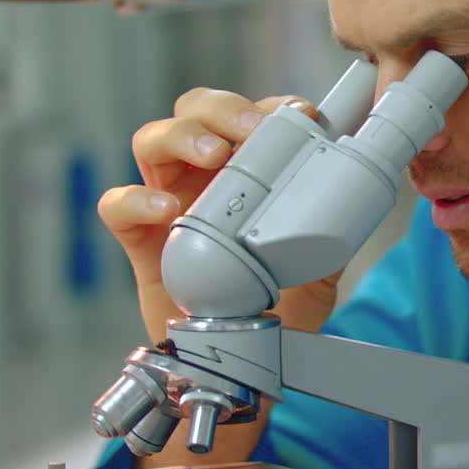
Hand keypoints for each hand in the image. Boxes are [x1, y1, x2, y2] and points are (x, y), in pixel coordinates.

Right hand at [98, 88, 342, 343]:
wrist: (246, 361)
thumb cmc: (278, 307)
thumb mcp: (320, 272)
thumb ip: (331, 241)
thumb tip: (351, 209)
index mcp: (249, 172)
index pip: (251, 116)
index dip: (271, 107)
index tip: (301, 115)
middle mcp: (205, 178)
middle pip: (195, 112)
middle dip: (223, 109)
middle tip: (253, 129)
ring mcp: (169, 204)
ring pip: (152, 140)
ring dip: (181, 136)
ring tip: (212, 154)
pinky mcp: (141, 242)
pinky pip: (117, 206)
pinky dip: (135, 199)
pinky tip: (167, 212)